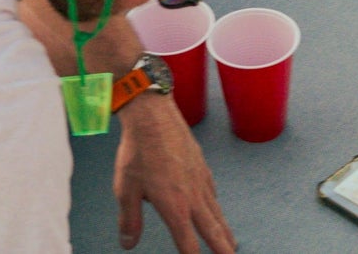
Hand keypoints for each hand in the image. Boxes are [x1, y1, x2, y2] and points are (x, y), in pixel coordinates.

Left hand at [114, 94, 234, 253]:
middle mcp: (193, 196)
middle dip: (223, 248)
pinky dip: (217, 206)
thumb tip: (128, 243)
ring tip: (231, 243)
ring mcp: (201, 179)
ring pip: (217, 211)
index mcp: (175, 206)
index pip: (188, 242)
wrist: (154, 117)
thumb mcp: (125, 190)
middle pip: (213, 229)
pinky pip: (213, 192)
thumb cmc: (138, 151)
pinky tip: (216, 207)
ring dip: (225, 230)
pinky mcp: (202, 166)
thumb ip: (129, 220)